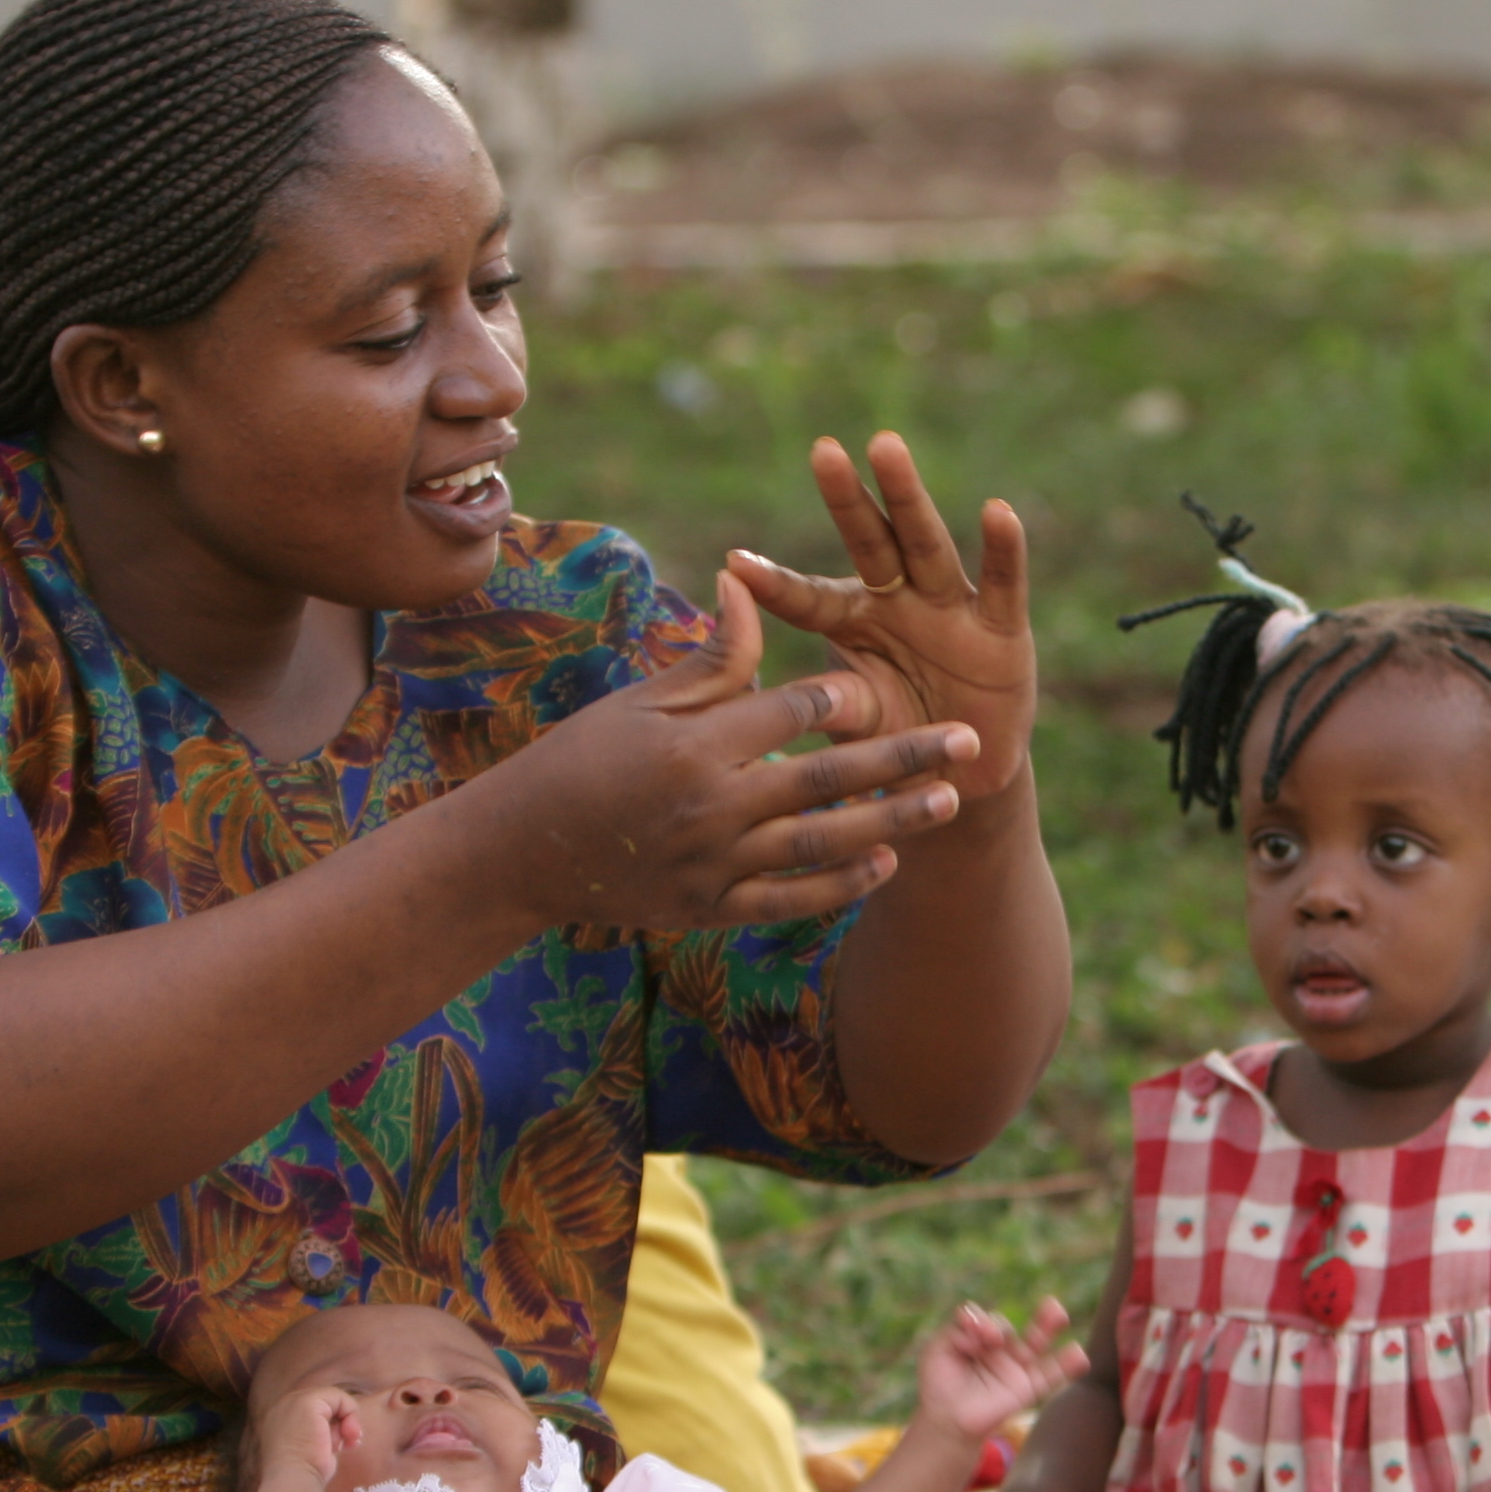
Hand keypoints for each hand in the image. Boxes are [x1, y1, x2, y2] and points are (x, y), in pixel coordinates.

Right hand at [261, 1385, 363, 1489]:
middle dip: (343, 1423)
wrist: (292, 1481)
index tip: (342, 1446)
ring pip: (335, 1399)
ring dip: (348, 1421)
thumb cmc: (303, 1475)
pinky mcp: (308, 1401)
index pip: (317, 1412)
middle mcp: (284, 1406)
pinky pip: (340, 1397)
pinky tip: (347, 1435)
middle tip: (348, 1444)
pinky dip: (351, 1414)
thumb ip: (322, 1434)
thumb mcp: (312, 1450)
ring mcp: (294, 1401)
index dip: (334, 1427)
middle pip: (326, 1404)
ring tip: (343, 1444)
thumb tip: (346, 1428)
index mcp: (281, 1419)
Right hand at [472, 569, 982, 933]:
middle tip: (968, 739)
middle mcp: (711, 805)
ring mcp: (713, 864)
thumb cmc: (582, 759)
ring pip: (823, 844)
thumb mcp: (641, 701)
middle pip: (828, 778)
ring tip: (949, 801)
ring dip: (893, 823)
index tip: (886, 686)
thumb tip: (748, 582)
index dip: (840, 697)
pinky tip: (887, 864)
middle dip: (906, 757)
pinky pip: (791, 899)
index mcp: (695, 743)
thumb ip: (712, 656)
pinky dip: (842, 886)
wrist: (522, 852)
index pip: (791, 711)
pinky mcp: (710, 909)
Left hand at [731, 434, 1035, 803]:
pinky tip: (998, 511)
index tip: (733, 562)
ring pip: (926, 545)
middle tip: (823, 450)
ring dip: (907, 498)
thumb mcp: (858, 724)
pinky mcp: (1001, 630)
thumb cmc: (897, 742)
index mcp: (852, 622)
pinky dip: (1003, 550)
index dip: (774, 584)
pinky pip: (1002, 585)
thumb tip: (782, 704)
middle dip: (847, 499)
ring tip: (886, 447)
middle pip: (869, 542)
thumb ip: (830, 707)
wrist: (964, 776)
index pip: (807, 599)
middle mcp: (898, 601)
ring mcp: (950, 608)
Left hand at [915, 1301, 1085, 1442]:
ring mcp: (1017, 1366)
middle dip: (1038, 1315)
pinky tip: (1080, 1357)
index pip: (989, 1321)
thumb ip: (956, 1329)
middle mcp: (1002, 1347)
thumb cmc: (940, 1384)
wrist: (947, 1421)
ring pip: (1038, 1342)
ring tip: (1060, 1316)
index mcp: (981, 1335)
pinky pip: (1050, 1375)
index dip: (984, 1324)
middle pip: (1028, 1324)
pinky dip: (1066, 1366)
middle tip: (1052, 1304)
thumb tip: (981, 1327)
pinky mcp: (1027, 1388)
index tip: (979, 1338)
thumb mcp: (938, 1349)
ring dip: (1051, 1327)